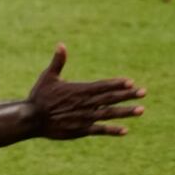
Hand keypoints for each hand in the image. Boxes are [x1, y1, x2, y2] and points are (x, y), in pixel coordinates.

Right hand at [27, 43, 144, 138]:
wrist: (31, 118)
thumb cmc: (39, 97)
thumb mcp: (48, 77)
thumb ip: (58, 62)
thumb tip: (61, 44)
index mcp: (78, 90)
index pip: (102, 86)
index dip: (117, 84)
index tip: (130, 82)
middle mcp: (85, 103)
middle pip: (110, 98)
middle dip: (127, 95)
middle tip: (143, 92)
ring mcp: (84, 117)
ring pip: (109, 113)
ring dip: (125, 112)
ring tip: (141, 110)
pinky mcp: (81, 130)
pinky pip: (100, 130)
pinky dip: (112, 130)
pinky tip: (124, 130)